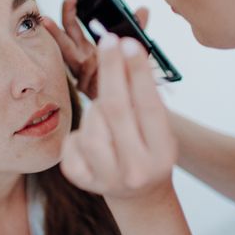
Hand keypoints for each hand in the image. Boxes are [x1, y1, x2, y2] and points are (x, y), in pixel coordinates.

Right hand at [43, 0, 148, 99]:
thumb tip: (144, 9)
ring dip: (58, 34)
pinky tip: (91, 60)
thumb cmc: (126, 78)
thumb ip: (136, 29)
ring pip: (68, 50)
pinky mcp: (85, 85)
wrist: (130, 107)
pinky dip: (89, 62)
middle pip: (67, 33)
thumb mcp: (132, 50)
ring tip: (48, 20)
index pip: (72, 26)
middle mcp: (80, 59)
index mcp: (86, 50)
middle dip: (67, 13)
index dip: (70, 9)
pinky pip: (85, 69)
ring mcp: (82, 72)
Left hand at [59, 31, 176, 203]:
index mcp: (162, 154)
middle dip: (110, 70)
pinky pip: (72, 140)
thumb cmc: (149, 149)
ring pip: (91, 125)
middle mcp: (136, 170)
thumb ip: (144, 97)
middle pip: (116, 110)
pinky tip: (93, 134)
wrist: (139, 194)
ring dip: (96, 109)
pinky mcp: (82, 181)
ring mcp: (107, 179)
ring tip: (106, 112)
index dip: (136, 72)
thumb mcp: (158, 128)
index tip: (128, 42)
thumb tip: (125, 50)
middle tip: (108, 40)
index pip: (148, 105)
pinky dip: (80, 131)